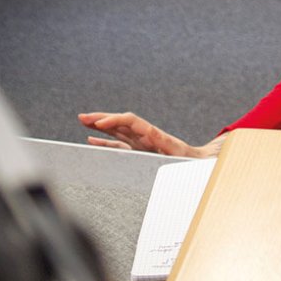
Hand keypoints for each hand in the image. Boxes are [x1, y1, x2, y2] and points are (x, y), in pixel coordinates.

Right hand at [78, 111, 202, 156]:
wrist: (198, 163)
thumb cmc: (190, 160)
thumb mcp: (180, 153)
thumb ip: (166, 145)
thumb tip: (153, 135)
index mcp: (153, 135)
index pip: (131, 122)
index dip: (115, 121)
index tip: (99, 123)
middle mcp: (145, 137)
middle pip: (120, 123)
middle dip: (102, 118)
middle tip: (83, 116)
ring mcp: (140, 143)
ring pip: (117, 132)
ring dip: (100, 125)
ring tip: (83, 120)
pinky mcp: (139, 151)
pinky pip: (119, 145)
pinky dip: (105, 142)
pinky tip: (92, 139)